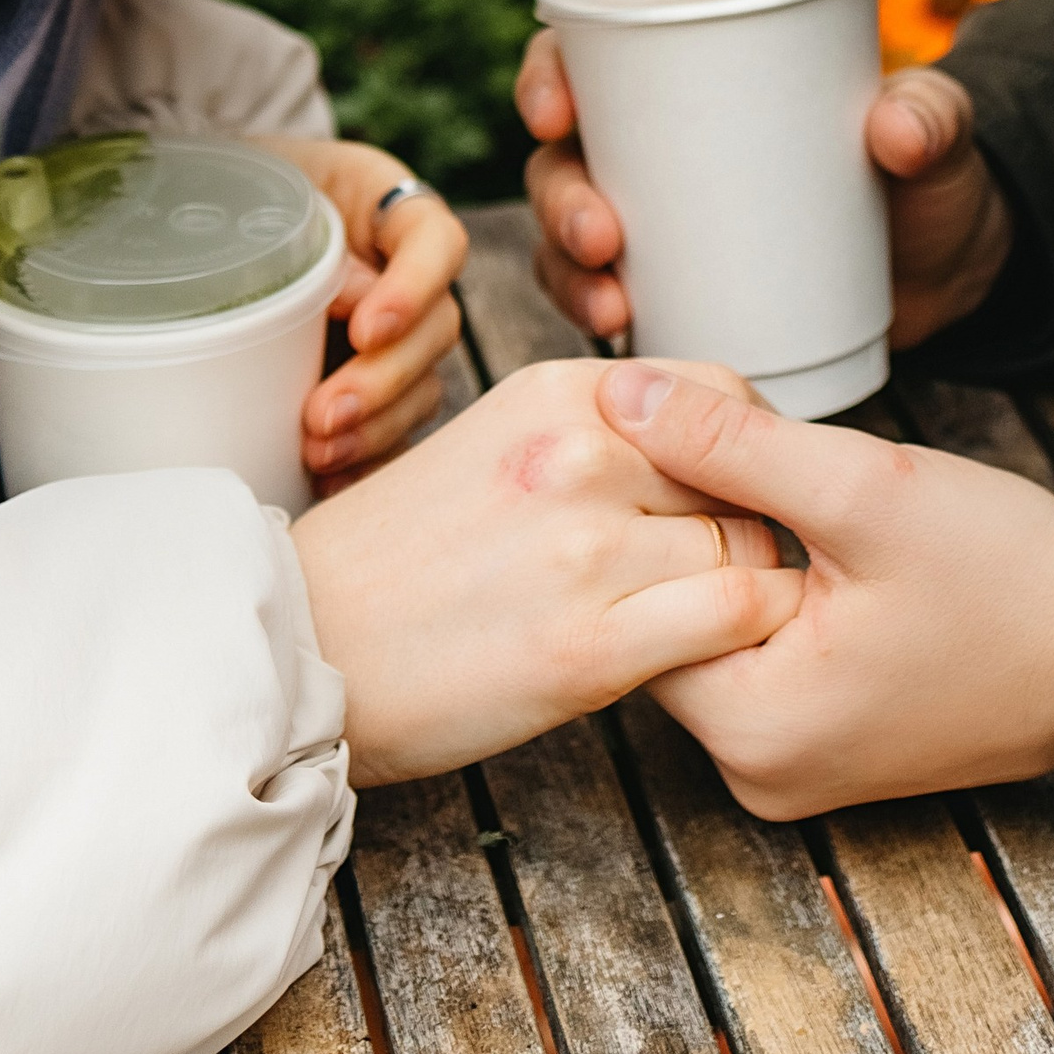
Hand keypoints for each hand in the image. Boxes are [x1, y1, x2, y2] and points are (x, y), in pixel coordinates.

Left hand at [257, 138, 467, 481]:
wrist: (216, 219)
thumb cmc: (241, 198)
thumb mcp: (262, 194)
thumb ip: (304, 235)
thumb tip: (347, 298)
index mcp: (392, 214)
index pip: (437, 243)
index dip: (414, 289)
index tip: (366, 330)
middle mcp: (410, 278)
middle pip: (436, 329)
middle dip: (383, 381)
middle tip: (322, 415)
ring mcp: (399, 336)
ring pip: (422, 387)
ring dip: (374, 428)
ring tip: (317, 455)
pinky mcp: (376, 387)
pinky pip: (394, 431)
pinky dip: (367, 462)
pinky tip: (331, 482)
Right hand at [291, 357, 804, 782]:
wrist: (304, 650)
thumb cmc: (396, 559)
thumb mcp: (494, 445)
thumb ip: (593, 432)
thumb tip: (700, 446)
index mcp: (557, 394)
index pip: (717, 395)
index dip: (741, 453)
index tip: (731, 498)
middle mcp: (581, 452)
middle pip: (743, 478)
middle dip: (747, 526)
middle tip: (715, 573)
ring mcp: (588, 547)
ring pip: (749, 549)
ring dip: (745, 590)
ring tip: (701, 622)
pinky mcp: (592, 645)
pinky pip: (735, 616)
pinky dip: (745, 637)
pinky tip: (708, 658)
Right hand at [518, 33, 1014, 350]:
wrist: (953, 273)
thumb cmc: (929, 177)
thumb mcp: (936, 134)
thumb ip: (930, 119)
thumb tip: (896, 130)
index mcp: (695, 80)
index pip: (587, 58)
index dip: (548, 76)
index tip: (557, 112)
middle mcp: (657, 151)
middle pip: (562, 159)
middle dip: (559, 197)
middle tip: (601, 234)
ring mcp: (662, 229)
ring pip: (570, 239)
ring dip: (566, 270)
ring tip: (611, 304)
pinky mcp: (679, 296)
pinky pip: (607, 304)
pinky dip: (597, 318)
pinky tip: (618, 337)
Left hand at [594, 364, 1053, 816]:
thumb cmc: (1004, 576)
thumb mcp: (863, 488)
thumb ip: (731, 443)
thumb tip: (623, 395)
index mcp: (750, 729)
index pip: (636, 601)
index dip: (658, 505)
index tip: (698, 442)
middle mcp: (756, 771)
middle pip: (672, 621)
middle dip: (702, 532)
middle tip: (754, 459)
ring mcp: (791, 766)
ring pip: (718, 632)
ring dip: (740, 560)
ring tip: (799, 498)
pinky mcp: (825, 745)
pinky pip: (763, 659)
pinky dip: (776, 595)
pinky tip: (819, 544)